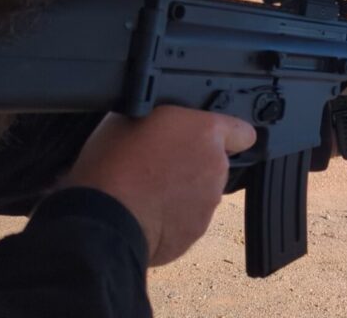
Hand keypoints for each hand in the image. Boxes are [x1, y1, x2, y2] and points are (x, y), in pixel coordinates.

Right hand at [61, 106, 255, 265]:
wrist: (105, 218)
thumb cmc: (113, 164)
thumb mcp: (132, 116)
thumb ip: (162, 118)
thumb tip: (160, 121)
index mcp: (206, 132)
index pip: (242, 131)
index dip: (227, 134)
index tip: (210, 138)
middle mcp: (216, 167)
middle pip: (215, 162)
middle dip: (194, 163)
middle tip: (161, 164)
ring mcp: (209, 202)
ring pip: (202, 192)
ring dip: (183, 190)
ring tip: (148, 189)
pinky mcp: (196, 231)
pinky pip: (188, 218)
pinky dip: (173, 216)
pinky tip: (146, 211)